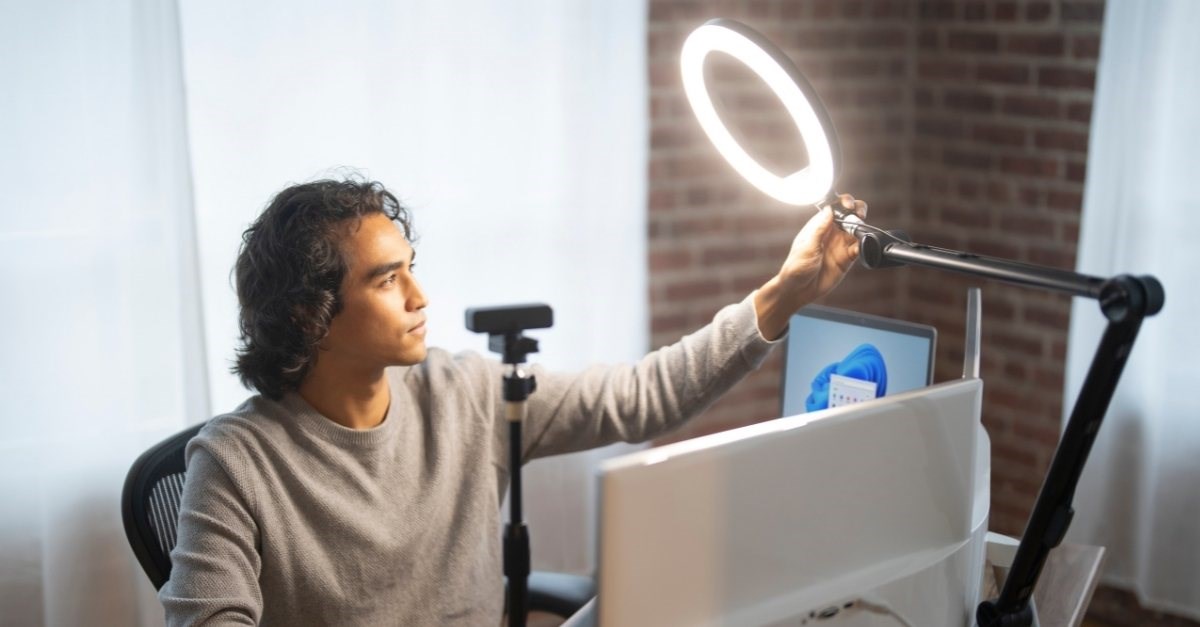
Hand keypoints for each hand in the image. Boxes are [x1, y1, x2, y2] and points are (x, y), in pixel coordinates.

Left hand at [754, 194, 865, 338]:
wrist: (798, 291)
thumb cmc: (796, 268)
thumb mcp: (807, 247)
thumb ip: (819, 230)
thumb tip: (829, 210)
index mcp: (819, 226)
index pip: (834, 207)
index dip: (843, 202)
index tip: (848, 205)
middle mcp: (832, 233)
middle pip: (849, 215)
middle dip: (857, 210)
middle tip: (859, 215)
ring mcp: (840, 245)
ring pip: (858, 230)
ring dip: (863, 227)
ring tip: (860, 232)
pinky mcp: (847, 258)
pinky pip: (860, 248)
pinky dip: (865, 245)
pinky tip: (861, 247)